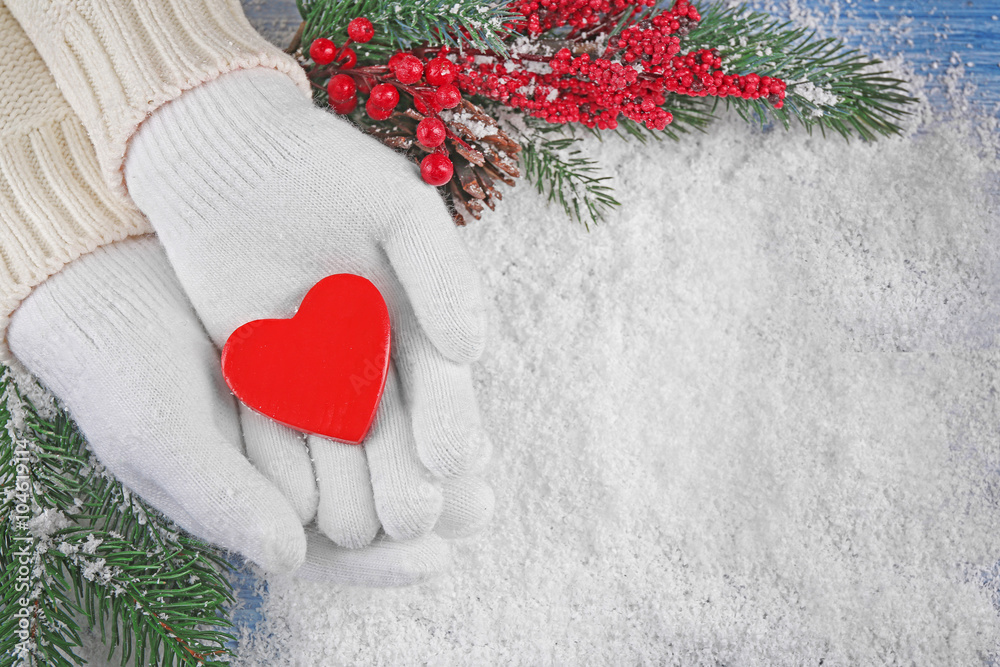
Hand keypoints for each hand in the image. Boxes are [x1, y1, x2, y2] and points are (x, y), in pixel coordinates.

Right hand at [9, 236, 490, 583]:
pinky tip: (455, 388)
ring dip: (431, 453)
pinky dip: (412, 391)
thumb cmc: (121, 375)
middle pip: (368, 500)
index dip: (379, 562)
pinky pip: (375, 382)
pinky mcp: (318, 357)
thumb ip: (222, 499)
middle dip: (424, 507)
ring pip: (379, 445)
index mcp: (252, 504)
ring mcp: (306, 411)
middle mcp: (289, 464)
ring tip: (484, 459)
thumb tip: (291, 557)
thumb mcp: (162, 439)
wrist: (104, 288)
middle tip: (481, 508)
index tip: (434, 559)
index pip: (325, 548)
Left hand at [124, 67, 492, 548]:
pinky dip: (286, 461)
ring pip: (340, 440)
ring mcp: (317, 368)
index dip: (450, 421)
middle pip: (395, 425)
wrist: (226, 156)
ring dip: (350, 483)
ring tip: (358, 527)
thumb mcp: (399, 209)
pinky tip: (293, 499)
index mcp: (419, 316)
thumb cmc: (324, 169)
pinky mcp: (263, 374)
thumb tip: (476, 349)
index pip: (441, 381)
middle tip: (411, 516)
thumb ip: (442, 273)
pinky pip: (277, 426)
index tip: (455, 460)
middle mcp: (374, 351)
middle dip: (405, 473)